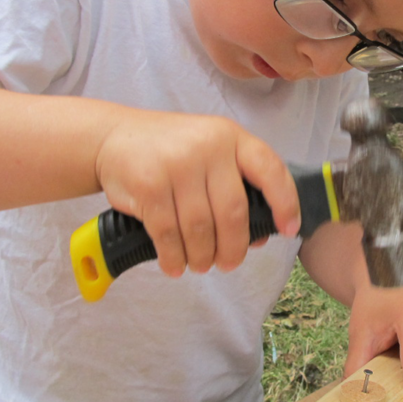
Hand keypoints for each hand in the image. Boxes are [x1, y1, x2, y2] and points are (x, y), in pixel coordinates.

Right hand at [94, 110, 299, 275]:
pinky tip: (175, 264)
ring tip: (200, 264)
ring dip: (202, 256)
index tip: (289, 229)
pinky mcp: (149, 184)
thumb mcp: (209, 154)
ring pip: (201, 228)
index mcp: (231, 137)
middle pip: (233, 211)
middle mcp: (208, 147)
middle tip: (229, 263)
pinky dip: (174, 256)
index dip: (285, 203)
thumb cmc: (169, 150)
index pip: (270, 170)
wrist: (112, 137)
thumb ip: (236, 187)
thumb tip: (259, 236)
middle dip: (234, 247)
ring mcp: (177, 164)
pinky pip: (169, 233)